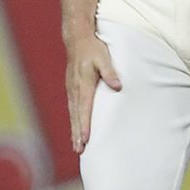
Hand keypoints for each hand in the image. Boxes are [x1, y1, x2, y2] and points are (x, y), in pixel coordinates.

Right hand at [65, 32, 121, 154]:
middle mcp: (75, 89)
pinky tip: (75, 130)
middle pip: (76, 116)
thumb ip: (110, 72)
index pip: (84, 108)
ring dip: (74, 130)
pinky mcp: (71, 88)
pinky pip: (72, 108)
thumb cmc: (93, 48)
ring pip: (73, 114)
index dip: (84, 124)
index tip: (86, 139)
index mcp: (84, 83)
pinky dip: (73, 121)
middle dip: (78, 134)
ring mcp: (71, 89)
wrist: (76, 38)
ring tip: (77, 146)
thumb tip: (117, 87)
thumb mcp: (104, 57)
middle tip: (79, 150)